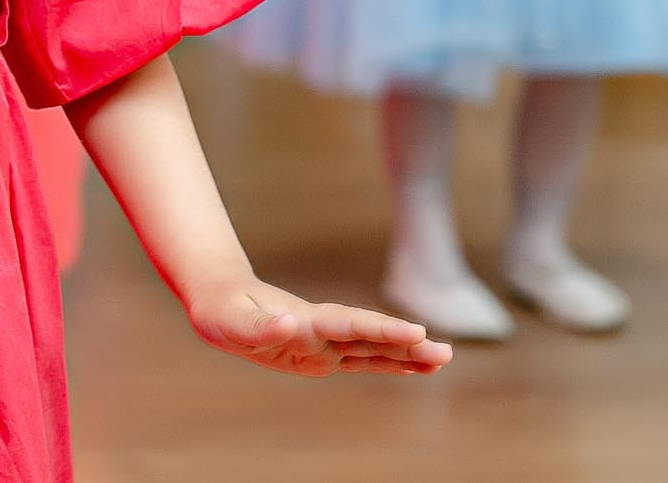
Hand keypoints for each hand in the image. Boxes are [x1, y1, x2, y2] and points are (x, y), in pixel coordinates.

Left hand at [189, 276, 451, 377]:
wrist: (221, 300)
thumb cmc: (224, 310)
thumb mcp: (234, 322)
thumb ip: (263, 326)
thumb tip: (291, 322)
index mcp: (306, 321)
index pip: (351, 325)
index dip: (383, 329)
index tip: (417, 331)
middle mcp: (322, 331)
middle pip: (371, 337)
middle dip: (406, 344)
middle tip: (446, 352)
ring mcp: (325, 343)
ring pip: (372, 348)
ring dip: (405, 355)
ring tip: (442, 359)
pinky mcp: (321, 355)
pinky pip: (360, 360)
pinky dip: (387, 363)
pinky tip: (412, 367)